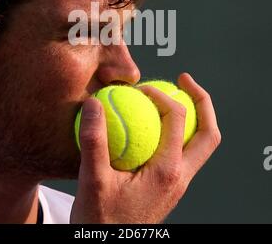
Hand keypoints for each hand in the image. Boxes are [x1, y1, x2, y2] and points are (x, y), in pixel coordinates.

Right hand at [70, 73, 220, 223]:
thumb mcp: (92, 181)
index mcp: (167, 172)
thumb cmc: (102, 221)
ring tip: (176, 95)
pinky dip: (178, 130)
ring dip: (195, 116)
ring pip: (201, 144)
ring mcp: (178, 182)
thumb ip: (94, 141)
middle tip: (184, 80)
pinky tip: (155, 124)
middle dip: (202, 101)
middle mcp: (180, 177)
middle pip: (208, 134)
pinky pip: (184, 151)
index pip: (177, 120)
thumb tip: (94, 104)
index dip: (161, 95)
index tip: (140, 89)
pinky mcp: (170, 185)